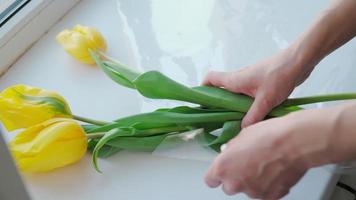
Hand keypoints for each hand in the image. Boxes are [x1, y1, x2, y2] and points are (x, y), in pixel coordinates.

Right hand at [203, 47, 312, 127]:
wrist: (299, 61)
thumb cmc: (280, 75)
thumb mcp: (266, 100)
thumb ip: (253, 116)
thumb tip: (242, 129)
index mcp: (235, 80)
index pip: (211, 79)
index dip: (203, 88)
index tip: (202, 102)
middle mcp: (239, 79)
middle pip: (221, 89)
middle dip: (217, 103)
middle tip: (217, 118)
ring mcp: (250, 80)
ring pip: (235, 93)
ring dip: (233, 105)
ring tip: (235, 120)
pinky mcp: (260, 83)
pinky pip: (247, 94)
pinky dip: (246, 104)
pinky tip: (253, 115)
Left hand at [204, 108, 337, 198]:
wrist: (294, 143)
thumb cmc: (268, 135)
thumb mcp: (241, 136)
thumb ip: (231, 150)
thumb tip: (229, 153)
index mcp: (223, 168)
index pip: (210, 180)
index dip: (218, 175)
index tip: (223, 170)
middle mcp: (235, 183)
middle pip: (229, 187)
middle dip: (236, 178)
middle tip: (247, 164)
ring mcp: (253, 192)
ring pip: (248, 190)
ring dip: (253, 182)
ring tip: (265, 165)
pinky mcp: (270, 197)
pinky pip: (264, 193)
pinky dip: (268, 186)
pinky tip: (275, 171)